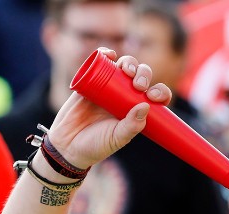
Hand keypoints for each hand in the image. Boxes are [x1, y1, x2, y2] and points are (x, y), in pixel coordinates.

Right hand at [45, 49, 173, 168]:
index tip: (154, 96)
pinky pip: (101, 61)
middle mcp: (126, 94)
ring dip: (130, 63)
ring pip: (124, 66)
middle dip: (144, 75)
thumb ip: (131, 126)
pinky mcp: (90, 79)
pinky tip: (110, 54)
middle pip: (141, 76)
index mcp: (137, 108)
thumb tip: (146, 106)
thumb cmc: (96, 144)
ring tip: (127, 71)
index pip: (155, 95)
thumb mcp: (117, 138)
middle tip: (138, 86)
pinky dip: (106, 53)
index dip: (160, 92)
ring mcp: (108, 85)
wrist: (68, 144)